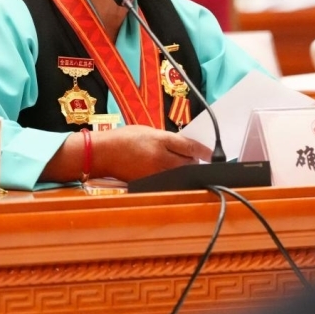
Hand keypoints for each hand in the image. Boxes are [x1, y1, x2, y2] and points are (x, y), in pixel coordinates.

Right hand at [92, 125, 211, 180]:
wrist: (102, 153)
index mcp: (160, 141)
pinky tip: (174, 175)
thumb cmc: (124, 138)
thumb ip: (167, 139)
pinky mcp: (149, 183)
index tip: (212, 153)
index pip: (190, 146)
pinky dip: (174, 178)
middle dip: (195, 162)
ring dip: (186, 171)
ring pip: (180, 175)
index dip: (204, 150)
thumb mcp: (148, 130)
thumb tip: (186, 147)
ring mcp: (155, 172)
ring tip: (185, 167)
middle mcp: (160, 158)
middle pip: (189, 163)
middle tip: (198, 159)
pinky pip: (169, 182)